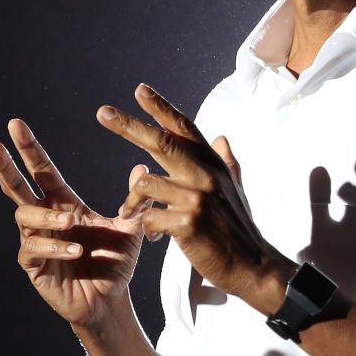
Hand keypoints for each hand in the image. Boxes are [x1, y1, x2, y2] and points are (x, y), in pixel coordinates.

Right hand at [0, 119, 148, 326]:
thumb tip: (142, 165)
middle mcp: (47, 219)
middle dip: (6, 166)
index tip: (16, 125)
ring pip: (25, 218)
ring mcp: (37, 242)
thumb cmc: (115, 260)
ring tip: (69, 222)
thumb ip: (136, 198)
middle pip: (18, 188)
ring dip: (46, 218)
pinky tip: (76, 250)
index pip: (43, 171)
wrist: (111, 298)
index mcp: (65, 204)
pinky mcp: (34, 266)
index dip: (30, 149)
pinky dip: (54, 247)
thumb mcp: (131, 226)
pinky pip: (33, 250)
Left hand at [104, 83, 292, 312]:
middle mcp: (206, 175)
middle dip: (129, 126)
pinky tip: (152, 235)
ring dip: (131, 200)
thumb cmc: (239, 228)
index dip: (162, 107)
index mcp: (214, 164)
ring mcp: (197, 198)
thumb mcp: (235, 189)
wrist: (252, 265)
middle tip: (103, 112)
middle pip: (162, 142)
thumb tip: (221, 136)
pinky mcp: (187, 223)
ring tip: (130, 213)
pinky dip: (145, 225)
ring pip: (146, 183)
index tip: (140, 90)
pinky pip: (148, 216)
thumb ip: (226, 161)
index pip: (185, 128)